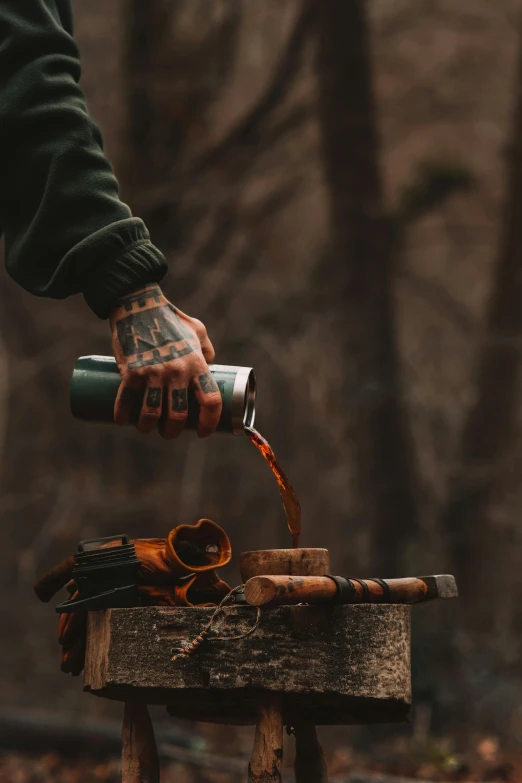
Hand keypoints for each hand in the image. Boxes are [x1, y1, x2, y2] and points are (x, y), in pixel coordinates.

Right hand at [108, 283, 221, 437]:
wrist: (139, 303)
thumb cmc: (171, 318)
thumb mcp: (198, 331)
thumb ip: (207, 350)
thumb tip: (211, 369)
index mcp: (197, 364)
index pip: (210, 401)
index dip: (209, 422)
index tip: (202, 432)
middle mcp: (177, 371)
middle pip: (177, 415)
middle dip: (172, 431)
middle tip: (168, 431)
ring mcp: (152, 372)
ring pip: (151, 413)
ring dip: (147, 427)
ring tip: (146, 427)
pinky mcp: (131, 370)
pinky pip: (125, 400)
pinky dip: (122, 415)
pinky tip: (122, 421)